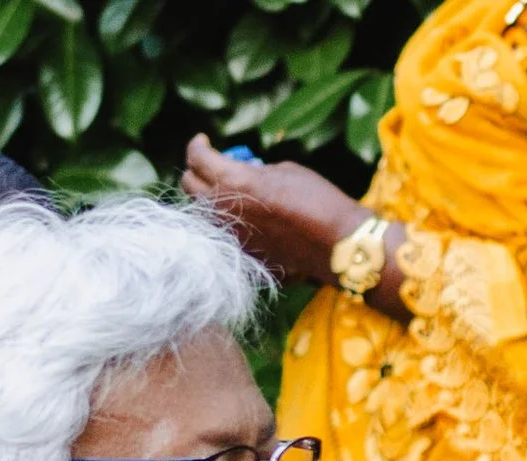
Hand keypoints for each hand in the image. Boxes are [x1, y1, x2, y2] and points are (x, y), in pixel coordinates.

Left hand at [180, 134, 366, 285]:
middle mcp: (223, 209)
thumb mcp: (284, 170)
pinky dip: (227, 221)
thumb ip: (254, 171)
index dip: (198, 145)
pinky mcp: (242, 253)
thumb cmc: (318, 199)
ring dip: (209, 199)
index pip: (197, 158)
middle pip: (189, 186)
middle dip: (196, 171)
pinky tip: (244, 217)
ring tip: (226, 193)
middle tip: (211, 166)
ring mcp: (230, 235)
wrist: (338, 243)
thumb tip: (244, 173)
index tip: (204, 141)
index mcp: (232, 180)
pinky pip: (223, 233)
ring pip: (202, 213)